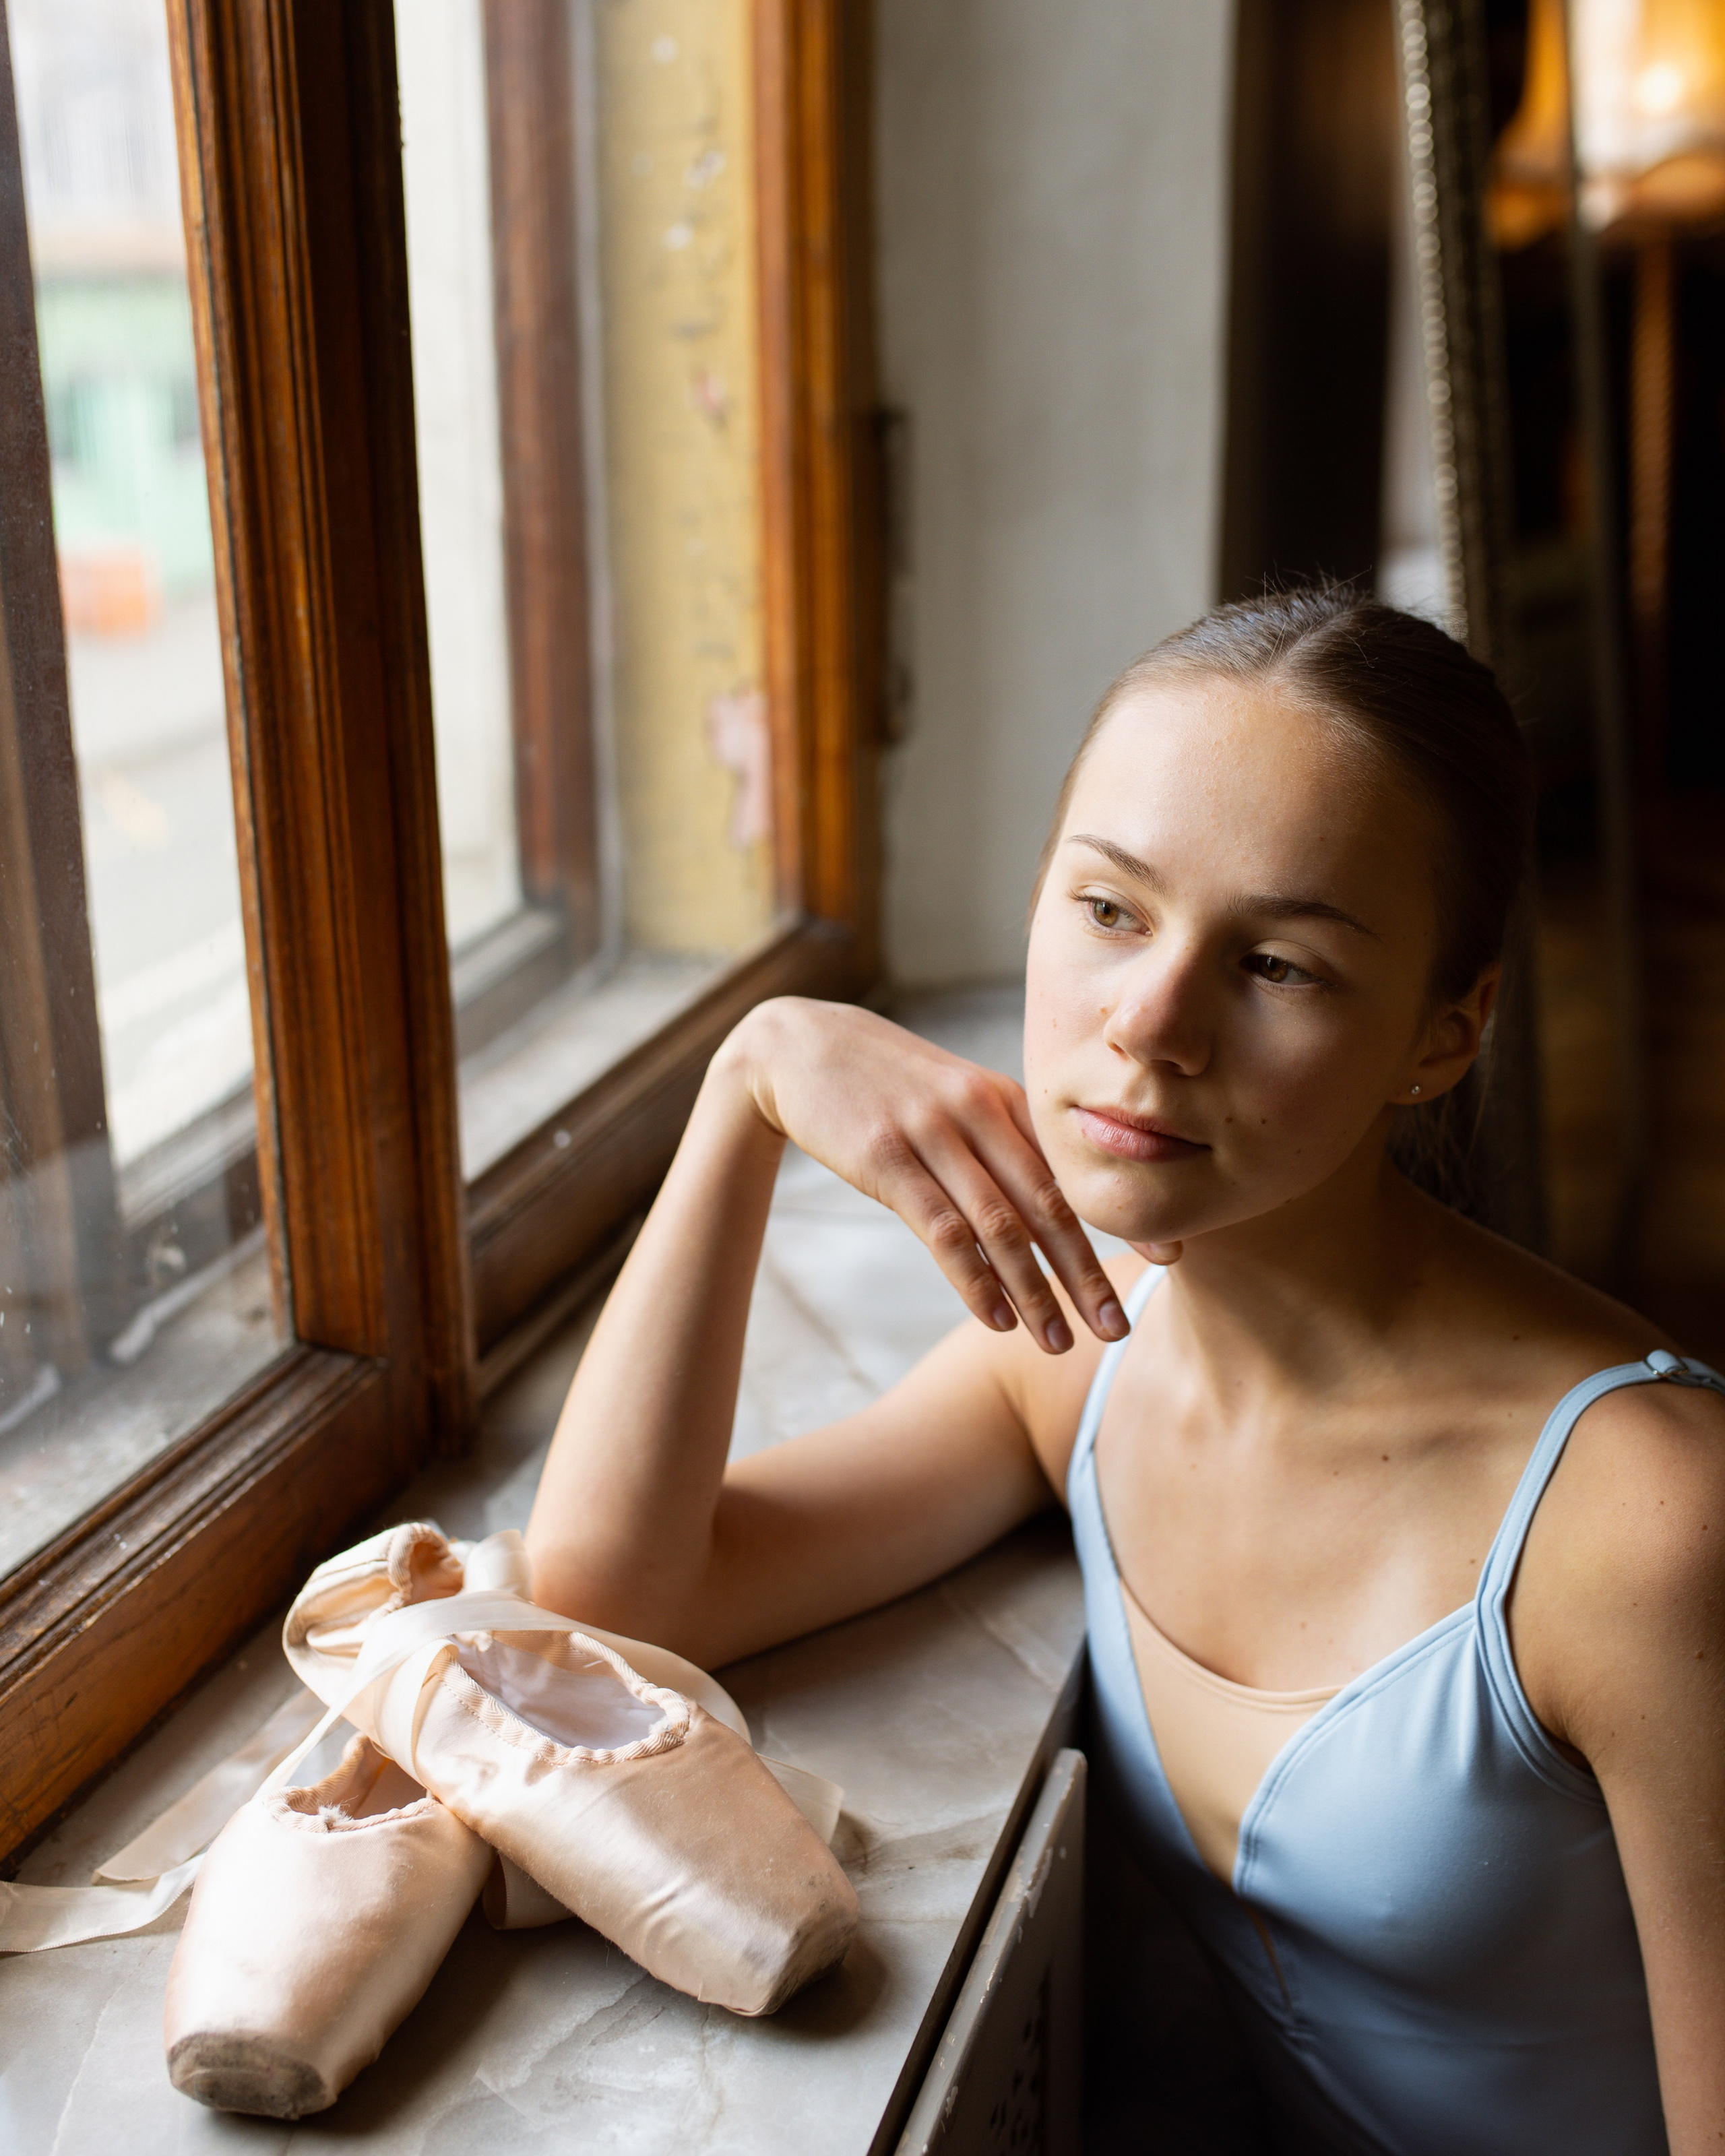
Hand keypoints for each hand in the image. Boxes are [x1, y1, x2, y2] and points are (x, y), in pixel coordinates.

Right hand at [719, 999, 1128, 1351]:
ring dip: (1035, 1291)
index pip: (1074, 1168)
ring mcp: (932, 1134)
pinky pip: (942, 1228)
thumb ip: (1000, 1144)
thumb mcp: (952, 1098)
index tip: (1169, 1258)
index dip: (1122, 1215)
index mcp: (1005, 1099)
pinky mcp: (886, 1158)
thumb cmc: (883, 1082)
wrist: (798, 1046)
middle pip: (1048, 1204)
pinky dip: (974, 1279)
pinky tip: (997, 1318)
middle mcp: (979, 1113)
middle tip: (1120, 1327)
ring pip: (1000, 1225)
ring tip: (1060, 1342)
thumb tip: (1048, 1211)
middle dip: (1088, 1271)